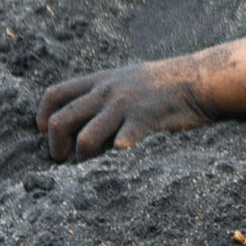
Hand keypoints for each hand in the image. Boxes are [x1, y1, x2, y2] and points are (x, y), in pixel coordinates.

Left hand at [37, 61, 214, 161]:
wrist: (201, 77)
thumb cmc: (168, 83)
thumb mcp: (129, 77)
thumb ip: (106, 91)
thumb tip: (86, 112)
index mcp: (101, 81)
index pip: (56, 94)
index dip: (43, 115)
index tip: (45, 131)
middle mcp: (107, 92)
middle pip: (61, 120)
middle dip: (56, 146)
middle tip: (63, 159)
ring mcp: (125, 105)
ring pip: (86, 138)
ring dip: (82, 158)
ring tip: (88, 169)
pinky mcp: (146, 118)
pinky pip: (124, 137)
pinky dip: (117, 149)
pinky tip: (120, 155)